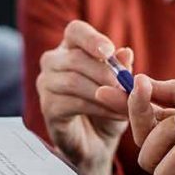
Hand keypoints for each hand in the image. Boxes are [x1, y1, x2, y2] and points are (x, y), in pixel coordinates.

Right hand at [36, 20, 134, 174]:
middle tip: (128, 88)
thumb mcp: (121, 87)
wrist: (98, 143)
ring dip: (105, 93)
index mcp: (71, 48)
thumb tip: (125, 52)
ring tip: (127, 104)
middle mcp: (53, 62)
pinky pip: (72, 103)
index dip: (91, 39)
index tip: (109, 51)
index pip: (75, 31)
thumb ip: (122, 70)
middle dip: (105, 73)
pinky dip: (99, 109)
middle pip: (75, 58)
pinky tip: (117, 115)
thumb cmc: (108, 108)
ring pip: (73, 81)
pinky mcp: (47, 108)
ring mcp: (46, 85)